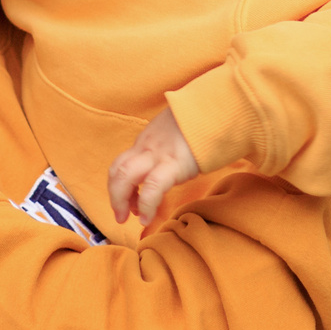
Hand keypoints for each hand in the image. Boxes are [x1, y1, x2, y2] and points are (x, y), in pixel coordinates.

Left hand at [108, 108, 200, 224]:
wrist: (216, 111)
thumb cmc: (200, 124)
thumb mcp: (175, 132)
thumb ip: (165, 147)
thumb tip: (166, 166)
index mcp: (146, 141)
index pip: (121, 163)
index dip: (117, 184)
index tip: (127, 200)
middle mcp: (147, 147)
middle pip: (117, 170)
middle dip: (114, 196)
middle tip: (120, 214)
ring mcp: (158, 155)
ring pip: (125, 177)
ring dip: (120, 201)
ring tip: (126, 218)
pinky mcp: (174, 164)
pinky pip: (152, 188)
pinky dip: (145, 205)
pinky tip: (146, 218)